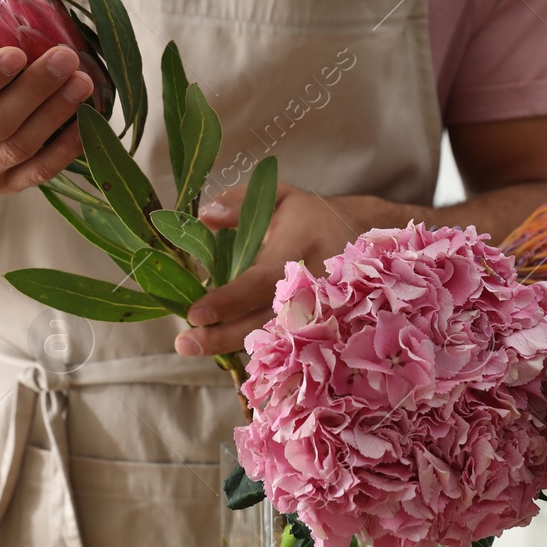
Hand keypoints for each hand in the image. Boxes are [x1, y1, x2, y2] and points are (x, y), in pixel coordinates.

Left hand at [174, 183, 417, 356]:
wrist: (361, 235)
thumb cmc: (309, 216)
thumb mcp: (277, 195)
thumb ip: (239, 201)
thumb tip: (204, 219)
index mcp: (300, 246)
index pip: (262, 279)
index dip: (229, 300)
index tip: (195, 314)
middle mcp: (313, 284)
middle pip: (266, 320)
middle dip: (223, 336)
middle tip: (185, 343)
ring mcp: (321, 311)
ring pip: (276, 339)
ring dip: (233, 346)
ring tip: (194, 347)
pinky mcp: (322, 327)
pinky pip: (286, 344)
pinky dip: (255, 350)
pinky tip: (224, 349)